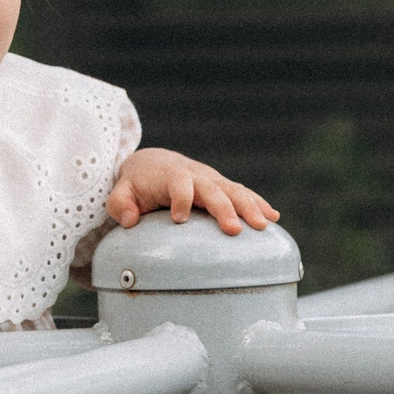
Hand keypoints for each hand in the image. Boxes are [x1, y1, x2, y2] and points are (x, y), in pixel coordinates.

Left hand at [107, 148, 279, 234]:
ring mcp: (212, 180)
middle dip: (225, 209)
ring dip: (250, 207)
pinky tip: (274, 218)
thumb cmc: (137, 184)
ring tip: (264, 225)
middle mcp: (196, 175)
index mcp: (171, 176)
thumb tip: (129, 220)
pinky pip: (243, 193)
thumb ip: (120, 204)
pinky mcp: (223, 186)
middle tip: (234, 231)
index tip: (178, 219)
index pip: (178, 184)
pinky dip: (259, 203)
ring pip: (234, 190)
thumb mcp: (120, 192)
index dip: (180, 199)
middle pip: (213, 189)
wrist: (154, 163)